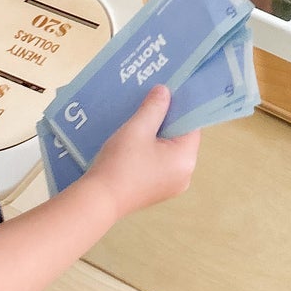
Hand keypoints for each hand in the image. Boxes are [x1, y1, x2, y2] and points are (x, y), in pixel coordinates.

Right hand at [90, 87, 199, 217]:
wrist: (99, 200)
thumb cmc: (121, 163)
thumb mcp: (137, 128)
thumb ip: (154, 107)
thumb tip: (165, 91)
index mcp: (186, 159)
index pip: (191, 125)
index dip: (178, 108)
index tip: (163, 95)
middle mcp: (186, 174)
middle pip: (180, 139)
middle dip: (165, 122)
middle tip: (147, 106)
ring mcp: (172, 186)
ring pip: (169, 152)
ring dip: (156, 137)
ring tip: (138, 124)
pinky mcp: (158, 191)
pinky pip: (160, 164)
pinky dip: (150, 153)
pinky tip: (133, 145)